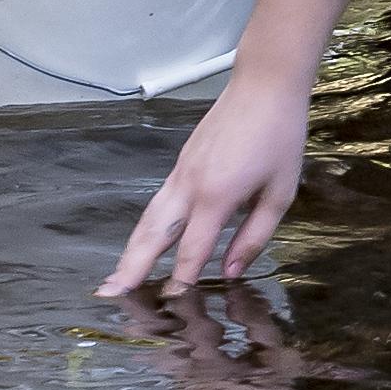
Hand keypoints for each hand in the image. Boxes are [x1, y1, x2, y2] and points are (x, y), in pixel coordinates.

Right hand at [105, 70, 312, 294]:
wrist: (264, 86)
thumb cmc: (279, 137)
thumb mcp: (280, 192)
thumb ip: (254, 235)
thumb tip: (230, 271)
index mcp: (217, 195)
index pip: (192, 248)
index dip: (182, 279)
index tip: (171, 303)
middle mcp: (190, 185)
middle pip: (153, 234)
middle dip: (131, 267)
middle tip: (110, 295)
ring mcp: (181, 172)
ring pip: (149, 217)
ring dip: (130, 249)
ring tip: (115, 277)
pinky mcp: (181, 163)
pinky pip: (157, 202)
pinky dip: (144, 227)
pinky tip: (141, 242)